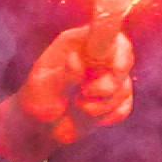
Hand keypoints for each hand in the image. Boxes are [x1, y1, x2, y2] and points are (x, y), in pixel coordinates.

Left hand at [0, 22, 136, 161]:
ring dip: (104, 102)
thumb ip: (63, 74)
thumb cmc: (37, 100)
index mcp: (76, 44)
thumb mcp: (43, 87)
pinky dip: (109, 115)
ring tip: (79, 106)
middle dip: (111, 81)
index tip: (115, 69)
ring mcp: (107, 77)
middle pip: (124, 59)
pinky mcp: (114, 98)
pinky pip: (124, 106)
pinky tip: (89, 115)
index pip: (108, 34)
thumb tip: (76, 58)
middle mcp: (95, 56)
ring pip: (124, 86)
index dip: (118, 49)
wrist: (39, 127)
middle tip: (86, 92)